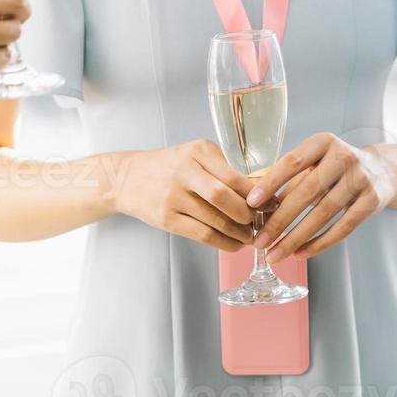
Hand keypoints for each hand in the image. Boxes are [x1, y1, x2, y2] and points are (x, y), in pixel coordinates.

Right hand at [109, 140, 255, 251]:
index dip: (255, 195)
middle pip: (224, 197)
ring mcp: (173, 196)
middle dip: (247, 215)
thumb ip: (222, 170)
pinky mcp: (166, 218)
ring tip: (249, 237)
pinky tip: (233, 244)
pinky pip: (202, 234)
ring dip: (238, 233)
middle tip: (259, 222)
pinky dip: (223, 242)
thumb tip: (259, 194)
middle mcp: (184, 171)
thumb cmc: (169, 167)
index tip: (269, 205)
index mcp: (198, 151)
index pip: (234, 176)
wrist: (127, 178)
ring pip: (215, 220)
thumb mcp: (194, 156)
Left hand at [247, 133, 396, 262]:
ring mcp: (361, 179)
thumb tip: (257, 208)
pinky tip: (300, 254)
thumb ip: (290, 180)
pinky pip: (342, 228)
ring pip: (323, 214)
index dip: (271, 182)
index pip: (293, 161)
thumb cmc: (335, 168)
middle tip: (259, 241)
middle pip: (307, 192)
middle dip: (280, 220)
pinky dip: (319, 243)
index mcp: (323, 142)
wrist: (384, 171)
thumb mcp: (315, 163)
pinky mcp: (372, 201)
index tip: (251, 202)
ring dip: (296, 238)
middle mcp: (344, 157)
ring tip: (275, 255)